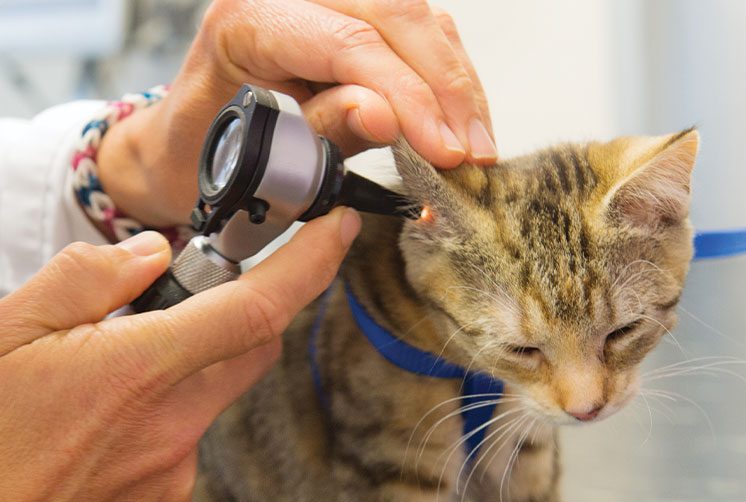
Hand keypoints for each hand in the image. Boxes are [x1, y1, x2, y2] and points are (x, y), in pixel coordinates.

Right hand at [0, 207, 359, 501]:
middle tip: (167, 319)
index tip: (339, 230)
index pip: (255, 309)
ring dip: (166, 396)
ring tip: (85, 414)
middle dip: (234, 323)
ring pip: (201, 415)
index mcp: (135, 374)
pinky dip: (150, 447)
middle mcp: (171, 434)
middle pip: (248, 356)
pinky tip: (87, 461)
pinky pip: (177, 468)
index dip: (310, 265)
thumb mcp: (2, 336)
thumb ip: (84, 282)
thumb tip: (152, 257)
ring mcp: (173, 489)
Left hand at [98, 0, 494, 227]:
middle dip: (445, 89)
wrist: (183, 149)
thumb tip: (388, 116)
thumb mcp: (254, 159)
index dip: (407, 96)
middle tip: (473, 154)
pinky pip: (413, 31)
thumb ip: (322, 132)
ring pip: (415, 16)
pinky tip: (461, 120)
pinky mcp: (345, 18)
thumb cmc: (202, 158)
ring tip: (477, 147)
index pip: (347, 42)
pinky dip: (444, 77)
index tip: (443, 150)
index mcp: (248, 20)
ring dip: (455, 84)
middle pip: (395, 14)